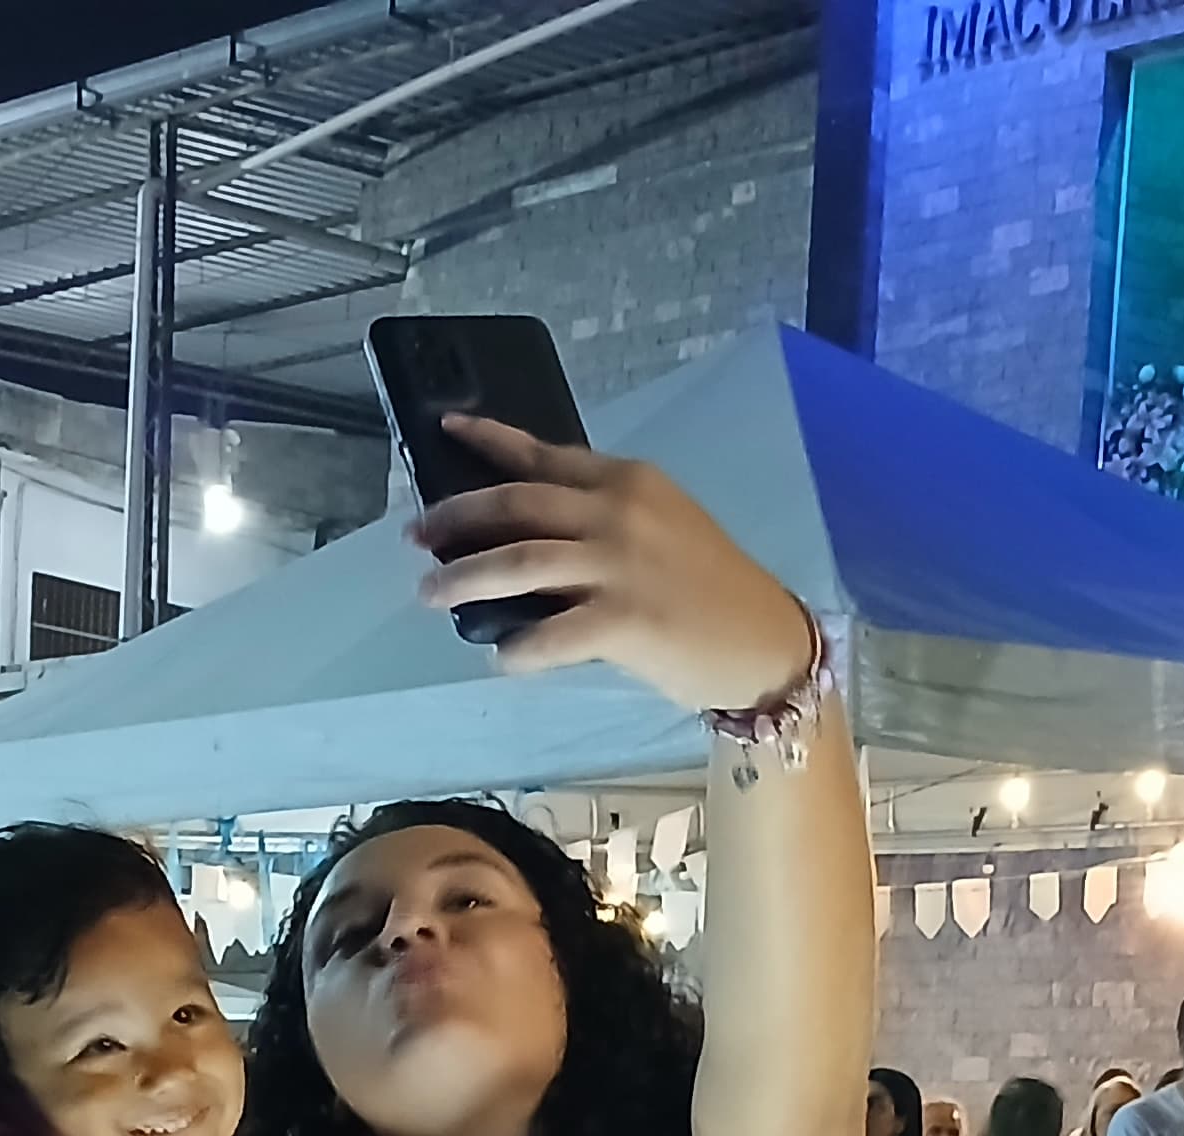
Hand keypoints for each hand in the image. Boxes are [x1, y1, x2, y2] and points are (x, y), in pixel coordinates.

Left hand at [414, 417, 814, 708]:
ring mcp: (618, 564)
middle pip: (513, 504)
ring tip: (431, 594)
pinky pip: (548, 634)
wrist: (765, 640)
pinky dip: (515, 648)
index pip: (542, 455)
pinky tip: (500, 656)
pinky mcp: (623, 620)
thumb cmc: (712, 588)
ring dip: (462, 580)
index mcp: (626, 480)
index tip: (444, 431)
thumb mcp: (662, 524)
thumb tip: (528, 533)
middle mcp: (617, 512)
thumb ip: (602, 517)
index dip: (487, 441)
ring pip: (516, 563)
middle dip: (455, 518)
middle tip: (418, 537)